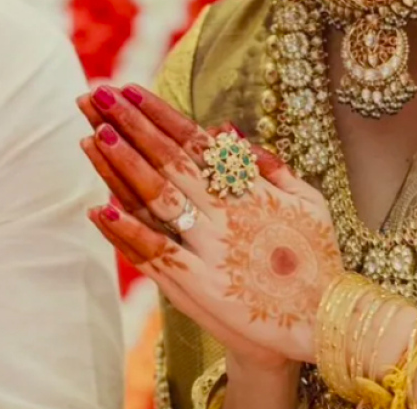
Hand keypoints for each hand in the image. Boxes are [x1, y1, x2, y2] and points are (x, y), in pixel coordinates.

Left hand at [78, 85, 342, 365]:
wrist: (324, 325)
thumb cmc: (316, 261)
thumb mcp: (308, 203)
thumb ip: (271, 167)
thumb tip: (228, 133)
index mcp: (249, 189)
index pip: (194, 141)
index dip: (159, 114)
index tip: (128, 90)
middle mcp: (226, 212)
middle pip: (169, 160)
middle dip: (131, 125)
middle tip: (97, 96)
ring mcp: (210, 248)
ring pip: (157, 198)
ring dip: (122, 166)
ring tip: (92, 136)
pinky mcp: (199, 287)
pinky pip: (155, 252)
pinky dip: (126, 231)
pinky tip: (98, 208)